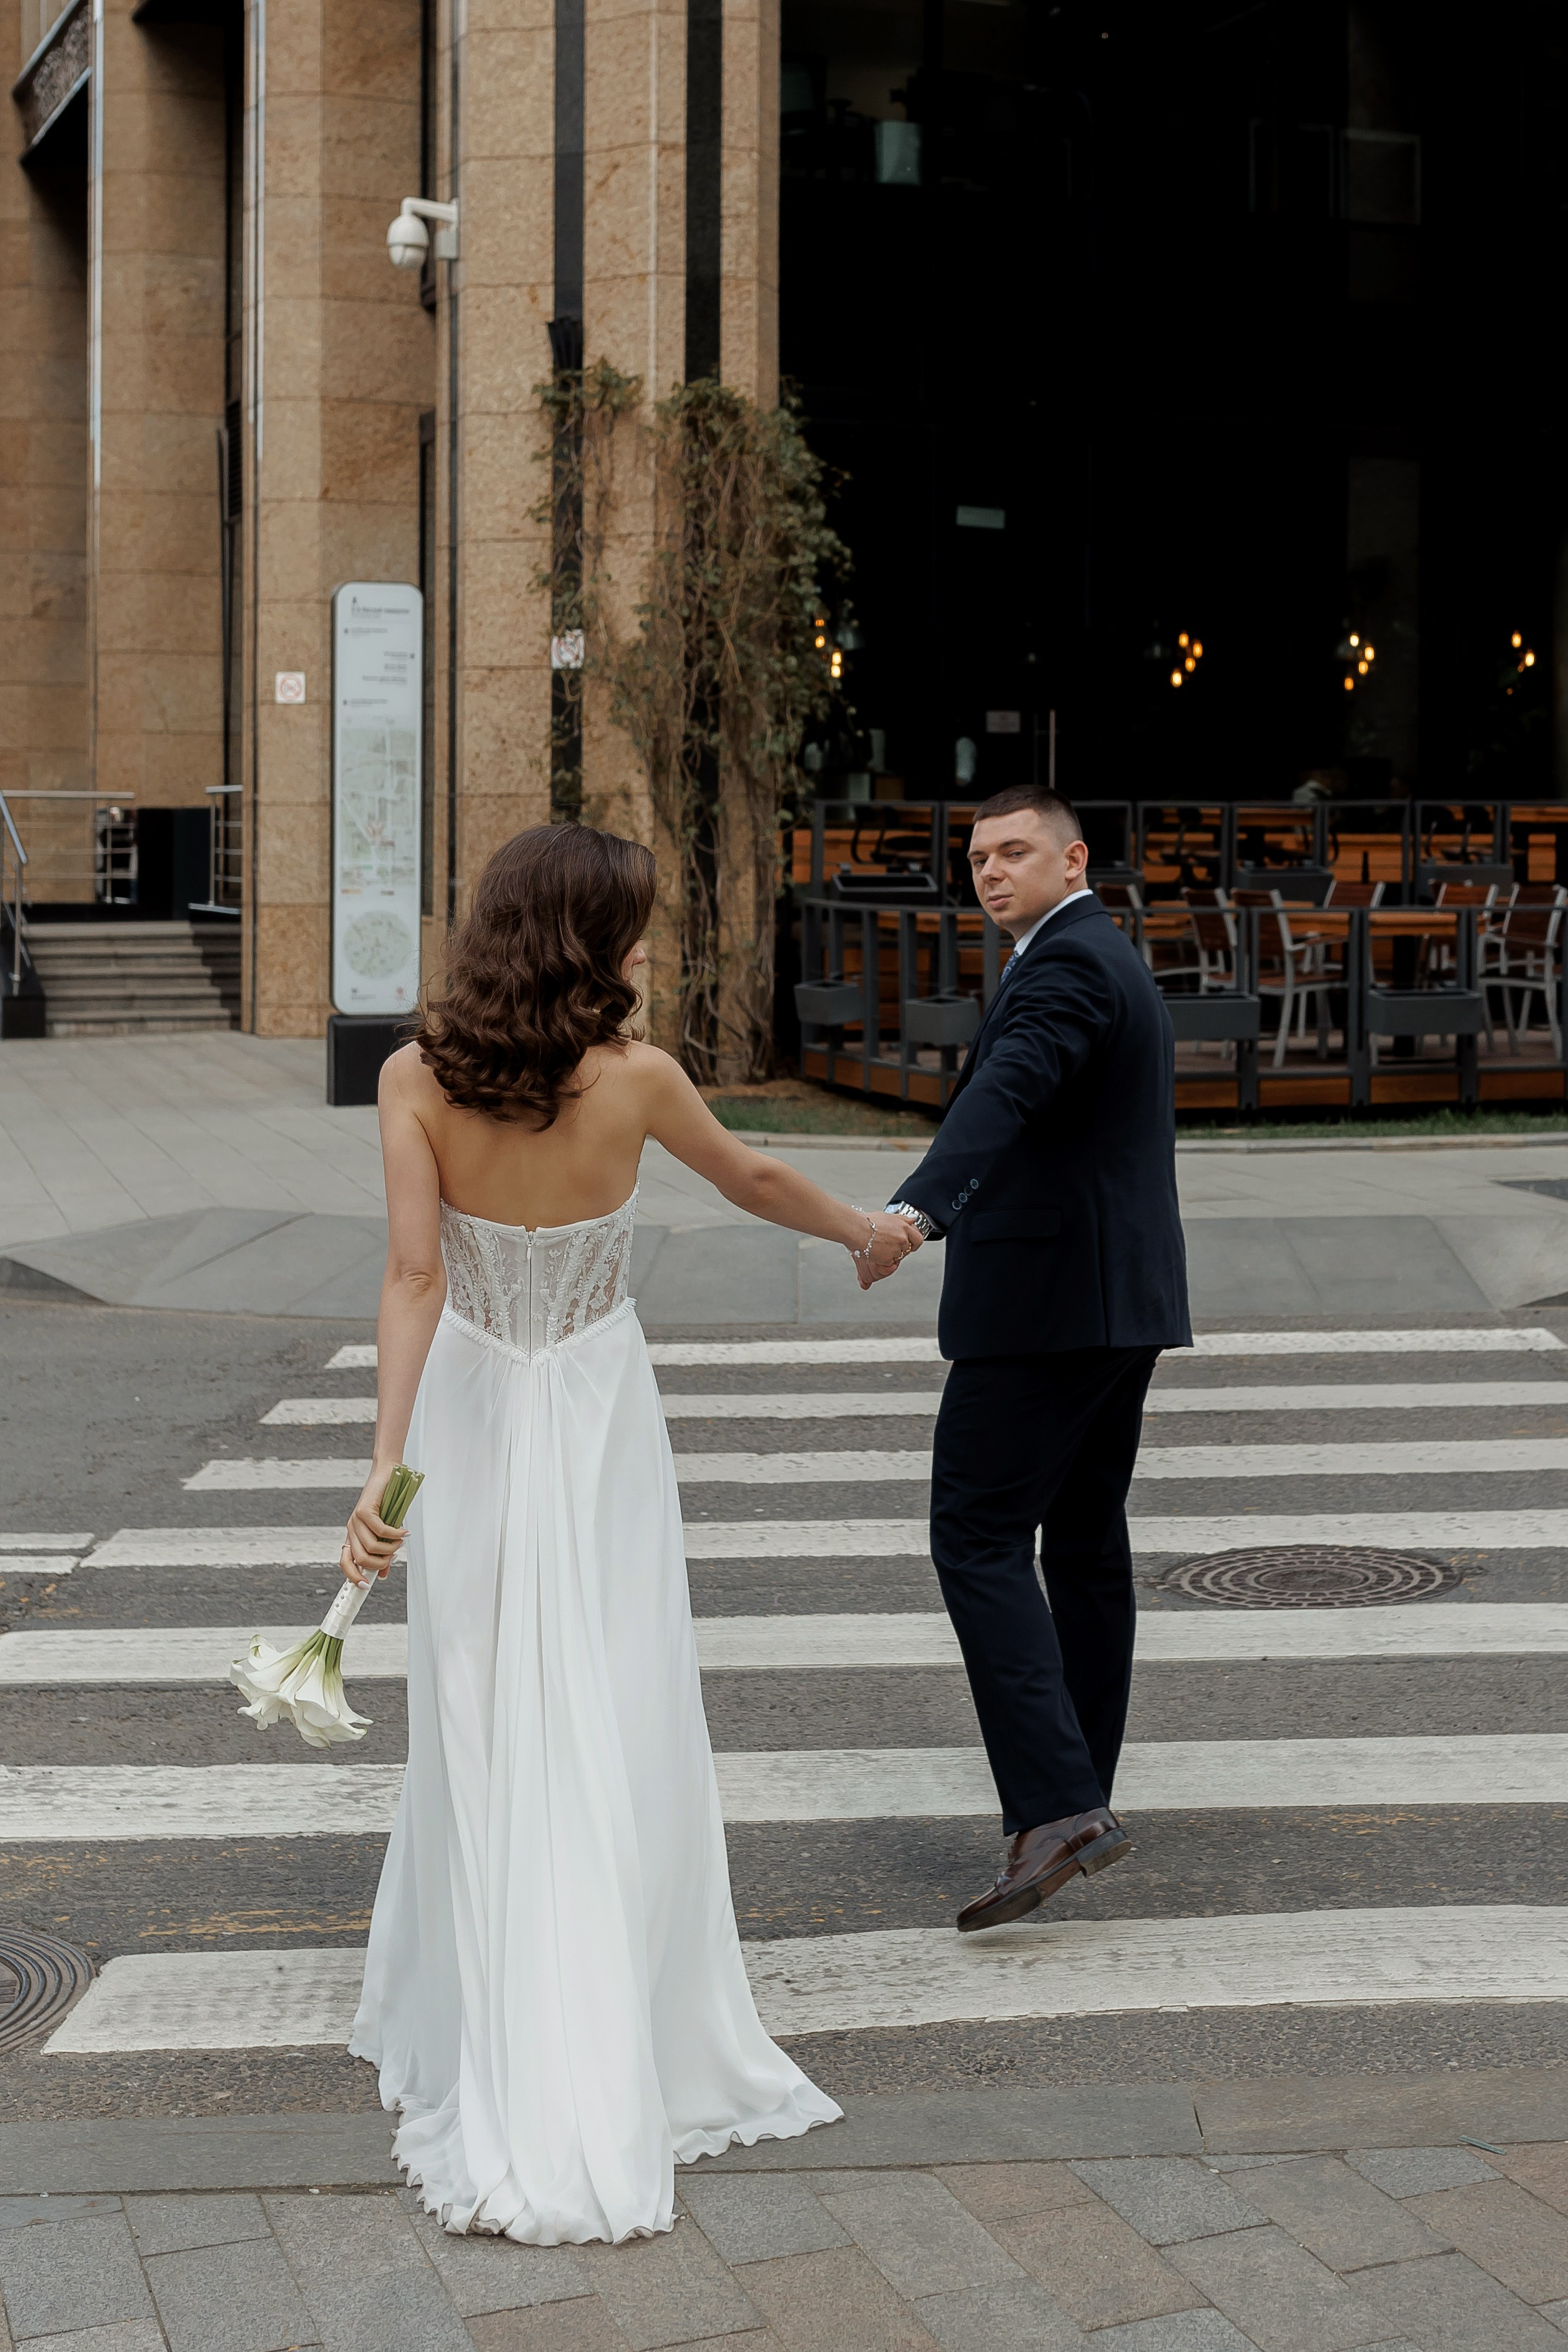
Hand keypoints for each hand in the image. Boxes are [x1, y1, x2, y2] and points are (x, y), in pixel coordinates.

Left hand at [341, 1469, 408, 1585]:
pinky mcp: (364, 1510)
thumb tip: (382, 1573)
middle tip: (394, 1556)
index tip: (365, 1587)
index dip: (353, 1577)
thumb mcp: (385, 1532)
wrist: (387, 1475)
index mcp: (354, 1537)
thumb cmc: (387, 1503)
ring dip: (390, 1549)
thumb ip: (383, 1552)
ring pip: (370, 1547)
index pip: (345, 1563)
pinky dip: (394, 1535)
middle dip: (380, 1563)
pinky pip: (379, 1530)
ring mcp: (356, 1520)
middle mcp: (352, 1530)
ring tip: (400, 1542)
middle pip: (360, 1559)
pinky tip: (403, 1532)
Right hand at [849, 1211, 920, 1290]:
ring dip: (890, 1254)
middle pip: (907, 1249)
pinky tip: (875, 1252)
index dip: (915, 1243)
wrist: (856, 1230)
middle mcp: (902, 1238)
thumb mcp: (888, 1216)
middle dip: (900, 1249)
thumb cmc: (867, 1222)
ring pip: (897, 1256)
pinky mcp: (889, 1259)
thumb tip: (913, 1219)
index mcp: (904, 1226)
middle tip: (887, 1245)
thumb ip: (903, 1219)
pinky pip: (889, 1263)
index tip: (911, 1245)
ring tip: (878, 1246)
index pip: (918, 1238)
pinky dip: (883, 1260)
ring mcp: (896, 1249)